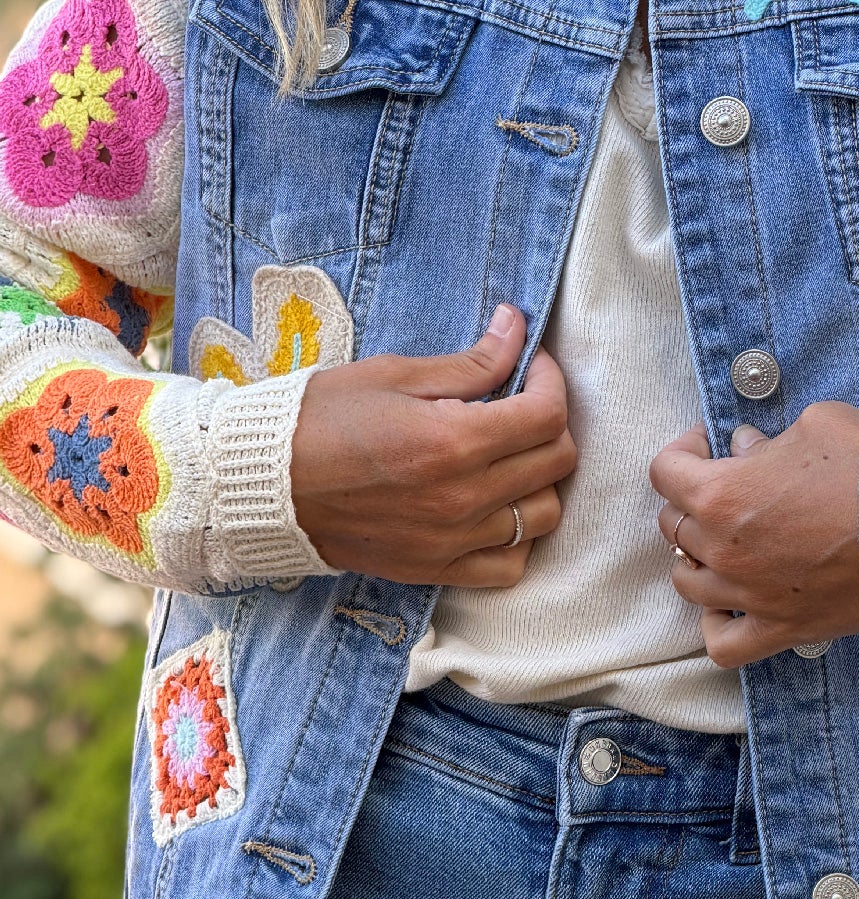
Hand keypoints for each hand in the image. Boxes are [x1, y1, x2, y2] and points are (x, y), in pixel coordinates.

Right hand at [290, 305, 574, 584]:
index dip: (551, 381)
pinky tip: (496, 507)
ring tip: (511, 456)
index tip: (532, 367)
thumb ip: (470, 362)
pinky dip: (517, 538)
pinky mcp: (436, 570)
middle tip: (521, 403)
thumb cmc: (322, 417)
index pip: (547, 415)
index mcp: (454, 442)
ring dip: (541, 480)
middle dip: (550, 423)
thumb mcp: (396, 374)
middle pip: (556, 463)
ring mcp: (452, 541)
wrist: (262, 484)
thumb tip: (518, 328)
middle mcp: (462, 498)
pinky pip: (509, 566)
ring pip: (544, 517)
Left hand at [650, 402, 858, 666]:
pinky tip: (729, 605)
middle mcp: (724, 550)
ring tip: (726, 542)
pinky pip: (722, 645)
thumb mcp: (818, 425)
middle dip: (693, 498)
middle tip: (729, 486)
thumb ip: (770, 436)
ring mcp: (749, 596)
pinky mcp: (781, 629)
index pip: (666, 471)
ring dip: (697, 557)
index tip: (710, 444)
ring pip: (687, 583)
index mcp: (723, 494)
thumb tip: (746, 448)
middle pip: (673, 526)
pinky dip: (716, 626)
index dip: (684, 449)